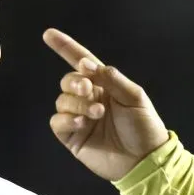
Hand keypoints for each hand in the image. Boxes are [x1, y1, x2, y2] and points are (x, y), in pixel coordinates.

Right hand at [43, 28, 168, 180]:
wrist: (144, 160)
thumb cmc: (144, 127)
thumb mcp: (135, 97)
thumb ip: (112, 78)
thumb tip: (87, 65)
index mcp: (105, 86)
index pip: (81, 63)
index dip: (66, 48)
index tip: (49, 34)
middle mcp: (89, 99)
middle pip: (68, 81)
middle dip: (74, 81)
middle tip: (88, 89)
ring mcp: (79, 118)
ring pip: (62, 101)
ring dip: (77, 103)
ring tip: (96, 113)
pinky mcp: (72, 137)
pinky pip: (57, 122)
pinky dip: (66, 119)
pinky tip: (82, 123)